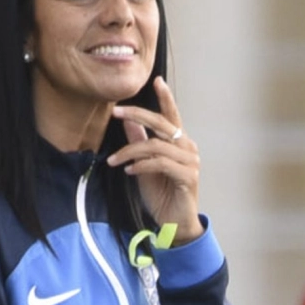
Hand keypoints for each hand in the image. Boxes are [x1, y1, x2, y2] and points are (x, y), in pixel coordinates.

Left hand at [105, 75, 201, 244]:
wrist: (174, 224)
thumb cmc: (161, 194)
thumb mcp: (144, 166)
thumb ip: (139, 143)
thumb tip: (128, 123)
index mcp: (179, 143)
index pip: (171, 116)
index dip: (165, 98)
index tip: (157, 81)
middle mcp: (187, 148)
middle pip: (162, 124)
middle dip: (137, 115)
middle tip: (116, 112)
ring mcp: (190, 162)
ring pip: (156, 146)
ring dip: (130, 151)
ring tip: (114, 160)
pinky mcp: (188, 176)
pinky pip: (160, 163)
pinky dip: (142, 165)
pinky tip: (130, 171)